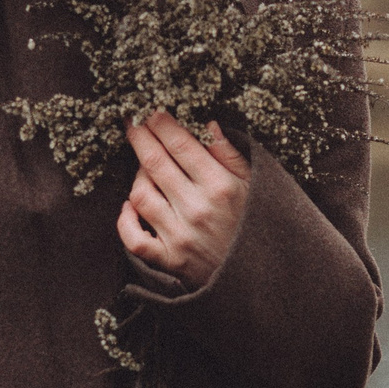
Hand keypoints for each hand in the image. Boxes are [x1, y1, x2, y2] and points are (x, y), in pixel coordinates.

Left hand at [119, 113, 251, 287]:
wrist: (262, 278)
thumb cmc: (259, 226)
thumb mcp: (255, 186)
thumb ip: (230, 155)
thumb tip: (207, 125)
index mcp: (220, 187)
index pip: (180, 145)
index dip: (161, 123)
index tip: (150, 109)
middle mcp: (196, 209)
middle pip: (154, 163)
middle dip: (139, 137)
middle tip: (131, 121)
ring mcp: (179, 237)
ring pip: (140, 195)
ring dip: (137, 175)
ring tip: (145, 166)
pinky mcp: (170, 261)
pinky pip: (134, 239)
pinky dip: (125, 221)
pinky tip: (129, 206)